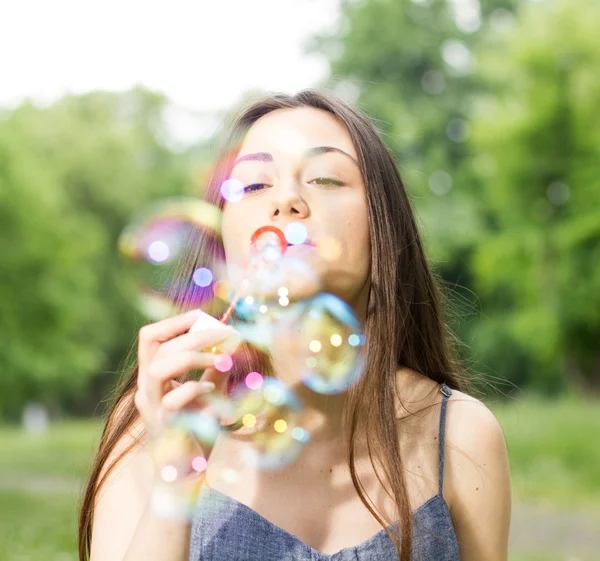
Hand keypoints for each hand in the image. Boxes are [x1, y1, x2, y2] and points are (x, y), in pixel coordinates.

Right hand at [134, 310, 235, 437]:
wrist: (186, 475)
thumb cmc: (196, 431)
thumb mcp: (209, 393)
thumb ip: (215, 370)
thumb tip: (232, 342)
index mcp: (152, 377)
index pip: (150, 337)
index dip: (175, 321)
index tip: (203, 316)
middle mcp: (146, 389)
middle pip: (157, 346)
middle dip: (195, 335)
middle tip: (226, 334)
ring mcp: (152, 408)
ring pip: (159, 367)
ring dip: (194, 356)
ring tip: (221, 360)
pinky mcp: (164, 426)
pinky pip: (174, 399)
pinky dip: (196, 388)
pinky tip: (213, 392)